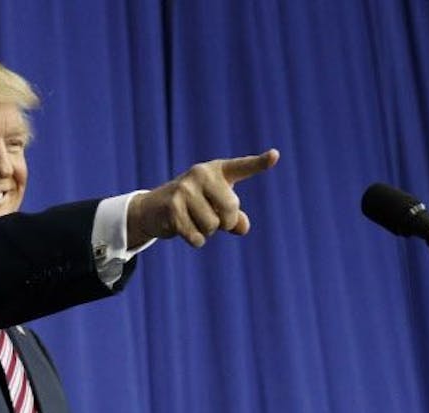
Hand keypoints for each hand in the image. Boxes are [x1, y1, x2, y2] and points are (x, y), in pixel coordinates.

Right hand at [127, 149, 279, 247]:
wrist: (153, 209)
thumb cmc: (193, 206)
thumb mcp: (216, 208)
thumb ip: (234, 217)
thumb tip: (242, 228)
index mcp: (218, 170)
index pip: (243, 167)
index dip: (260, 163)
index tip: (275, 155)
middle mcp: (201, 174)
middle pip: (230, 208)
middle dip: (226, 222)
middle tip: (215, 221)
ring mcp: (185, 189)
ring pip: (212, 225)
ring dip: (207, 232)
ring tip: (194, 222)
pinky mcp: (172, 207)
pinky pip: (197, 236)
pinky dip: (196, 241)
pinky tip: (186, 231)